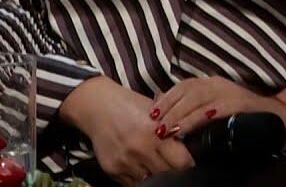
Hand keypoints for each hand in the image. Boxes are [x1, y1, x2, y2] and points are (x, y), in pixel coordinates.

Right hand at [59, 76, 193, 184]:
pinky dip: (140, 177)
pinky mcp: (113, 169)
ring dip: (155, 175)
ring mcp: (126, 162)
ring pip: (152, 182)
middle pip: (169, 175)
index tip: (185, 161)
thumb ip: (171, 131)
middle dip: (172, 170)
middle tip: (170, 163)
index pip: (183, 163)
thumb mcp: (155, 111)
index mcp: (155, 133)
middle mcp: (140, 149)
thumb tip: (189, 151)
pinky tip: (139, 165)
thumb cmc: (129, 105)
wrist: (96, 106)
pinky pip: (133, 183)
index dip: (186, 164)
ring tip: (153, 163)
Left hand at [151, 77, 285, 147]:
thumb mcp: (217, 108)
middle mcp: (218, 83)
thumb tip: (168, 112)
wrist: (280, 118)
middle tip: (155, 124)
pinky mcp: (241, 103)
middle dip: (169, 108)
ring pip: (199, 100)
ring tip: (168, 129)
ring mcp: (230, 92)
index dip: (166, 98)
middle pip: (187, 92)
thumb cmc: (245, 115)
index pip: (182, 86)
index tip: (152, 112)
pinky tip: (191, 125)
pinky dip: (203, 116)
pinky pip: (218, 109)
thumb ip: (196, 108)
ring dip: (181, 115)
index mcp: (211, 82)